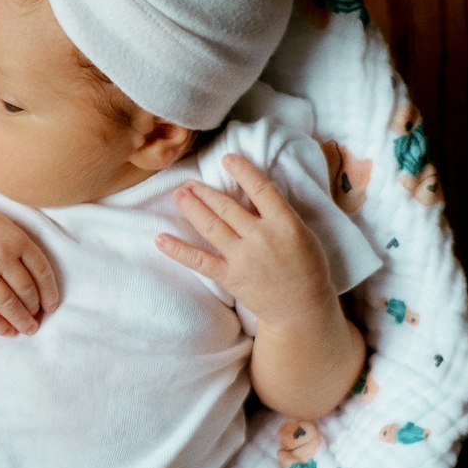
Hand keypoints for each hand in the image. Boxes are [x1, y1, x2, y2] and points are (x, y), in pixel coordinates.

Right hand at [0, 199, 58, 335]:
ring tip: (28, 329)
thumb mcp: (7, 229)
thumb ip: (24, 251)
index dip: (50, 294)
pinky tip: (8, 331)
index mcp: (18, 240)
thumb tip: (40, 289)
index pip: (42, 273)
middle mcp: (1, 255)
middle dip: (35, 310)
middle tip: (37, 321)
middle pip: (26, 291)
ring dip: (21, 321)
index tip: (51, 307)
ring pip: (8, 304)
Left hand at [156, 154, 333, 326]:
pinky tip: (160, 239)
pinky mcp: (230, 277)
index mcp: (284, 223)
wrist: (302, 308)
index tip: (227, 159)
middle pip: (227, 207)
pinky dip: (178, 250)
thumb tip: (252, 194)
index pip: (260, 189)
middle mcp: (261, 237)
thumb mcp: (302, 233)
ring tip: (178, 195)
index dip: (242, 171)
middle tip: (189, 182)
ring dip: (192, 208)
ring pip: (211, 226)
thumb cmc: (307, 268)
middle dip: (205, 192)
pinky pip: (199, 261)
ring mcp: (244, 257)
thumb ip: (277, 214)